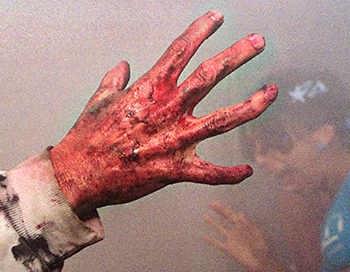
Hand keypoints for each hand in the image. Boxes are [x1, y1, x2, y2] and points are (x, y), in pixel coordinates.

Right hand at [49, 11, 276, 214]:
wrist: (78, 176)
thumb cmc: (87, 138)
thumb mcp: (99, 101)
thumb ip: (115, 81)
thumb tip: (123, 66)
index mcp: (148, 90)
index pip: (180, 51)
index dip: (201, 31)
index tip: (218, 17)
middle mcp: (167, 111)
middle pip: (209, 76)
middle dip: (237, 56)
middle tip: (259, 41)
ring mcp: (173, 141)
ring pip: (222, 120)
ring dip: (251, 105)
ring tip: (272, 92)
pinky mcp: (174, 170)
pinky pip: (209, 174)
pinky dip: (230, 174)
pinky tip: (248, 170)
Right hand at [203, 202, 272, 271]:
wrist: (261, 263)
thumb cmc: (262, 249)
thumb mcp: (256, 236)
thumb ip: (247, 226)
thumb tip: (240, 214)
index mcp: (244, 226)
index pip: (233, 215)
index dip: (224, 209)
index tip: (216, 204)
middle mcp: (236, 231)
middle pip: (226, 219)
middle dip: (219, 211)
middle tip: (210, 203)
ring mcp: (232, 240)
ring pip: (220, 229)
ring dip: (213, 223)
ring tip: (205, 216)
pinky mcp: (229, 249)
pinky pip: (218, 244)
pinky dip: (211, 241)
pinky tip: (204, 237)